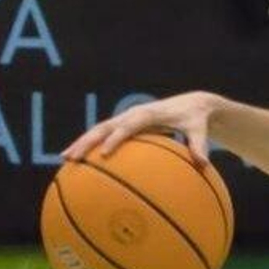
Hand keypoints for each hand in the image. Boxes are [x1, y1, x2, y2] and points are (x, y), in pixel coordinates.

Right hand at [62, 91, 221, 165]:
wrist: (193, 103)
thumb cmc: (196, 119)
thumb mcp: (200, 129)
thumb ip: (199, 145)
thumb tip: (203, 165)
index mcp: (149, 114)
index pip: (129, 126)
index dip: (116, 138)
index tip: (103, 154)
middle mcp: (133, 114)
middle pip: (105, 126)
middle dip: (88, 141)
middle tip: (72, 157)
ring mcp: (126, 118)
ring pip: (99, 129)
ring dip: (82, 142)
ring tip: (65, 159)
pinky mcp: (125, 124)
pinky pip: (104, 135)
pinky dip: (90, 145)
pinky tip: (79, 162)